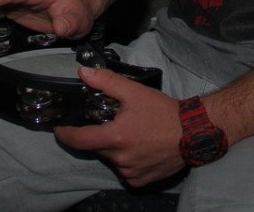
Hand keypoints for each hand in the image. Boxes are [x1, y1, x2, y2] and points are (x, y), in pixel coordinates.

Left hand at [54, 67, 184, 186]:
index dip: (65, 134)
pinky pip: (126, 171)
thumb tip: (83, 72)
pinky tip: (140, 148)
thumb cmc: (163, 112)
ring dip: (116, 148)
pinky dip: (128, 161)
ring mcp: (130, 173)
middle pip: (98, 147)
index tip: (59, 128)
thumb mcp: (135, 92)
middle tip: (114, 123)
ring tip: (133, 134)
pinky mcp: (141, 181)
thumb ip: (107, 82)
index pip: (79, 140)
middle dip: (101, 135)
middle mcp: (120, 159)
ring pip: (112, 159)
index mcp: (115, 138)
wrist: (193, 132)